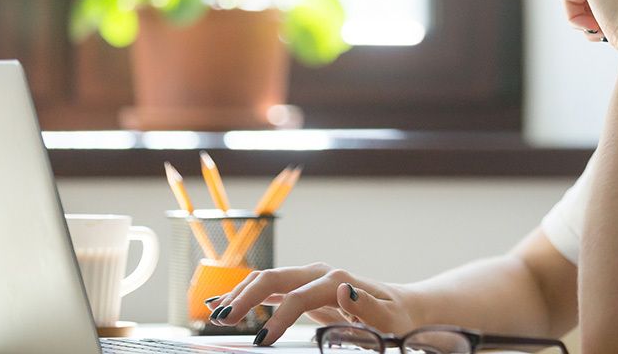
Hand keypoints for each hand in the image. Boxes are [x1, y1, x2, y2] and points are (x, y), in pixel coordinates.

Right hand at [206, 262, 417, 345]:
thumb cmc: (396, 317)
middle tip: (222, 320)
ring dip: (240, 294)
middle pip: (273, 279)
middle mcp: (319, 274)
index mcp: (336, 281)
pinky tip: (226, 305)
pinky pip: (270, 289)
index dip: (278, 320)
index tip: (262, 342)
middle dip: (245, 297)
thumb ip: (367, 306)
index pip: (297, 298)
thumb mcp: (389, 319)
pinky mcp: (304, 288)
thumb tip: (341, 289)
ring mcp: (309, 279)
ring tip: (216, 315)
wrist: (401, 306)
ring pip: (267, 281)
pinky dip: (247, 295)